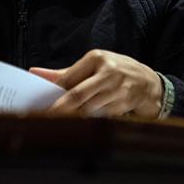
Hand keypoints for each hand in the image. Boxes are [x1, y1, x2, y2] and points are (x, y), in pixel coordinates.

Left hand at [30, 49, 162, 117]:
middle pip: (78, 95)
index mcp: (97, 58)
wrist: (148, 82)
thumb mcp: (94, 64)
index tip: (40, 103)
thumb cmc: (115, 70)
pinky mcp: (124, 105)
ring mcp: (118, 90)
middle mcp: (108, 73)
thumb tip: (35, 73)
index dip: (53, 92)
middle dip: (60, 108)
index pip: (69, 78)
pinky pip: (100, 116)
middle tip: (45, 118)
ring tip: (60, 123)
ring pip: (89, 109)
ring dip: (74, 117)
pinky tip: (81, 124)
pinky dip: (89, 120)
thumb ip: (65, 72)